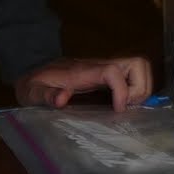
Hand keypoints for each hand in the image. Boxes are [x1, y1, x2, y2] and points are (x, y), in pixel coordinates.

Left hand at [14, 55, 152, 110]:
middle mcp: (97, 67)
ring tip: (127, 107)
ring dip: (141, 89)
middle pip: (136, 63)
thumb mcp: (33, 93)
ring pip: (138, 68)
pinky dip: (136, 91)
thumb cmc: (33, 86)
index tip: (118, 109)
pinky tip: (122, 106)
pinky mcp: (107, 77)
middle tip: (127, 107)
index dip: (122, 90)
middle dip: (140, 87)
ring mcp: (104, 70)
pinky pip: (132, 77)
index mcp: (81, 72)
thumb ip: (45, 96)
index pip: (112, 71)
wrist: (32, 78)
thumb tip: (61, 99)